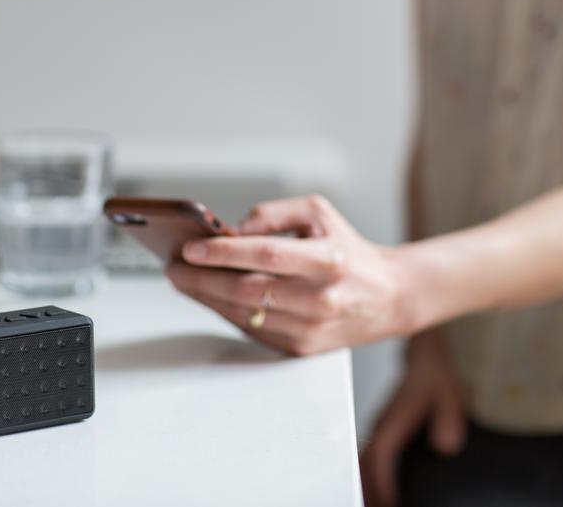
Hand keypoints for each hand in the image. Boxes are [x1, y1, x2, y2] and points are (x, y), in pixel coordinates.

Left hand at [165, 195, 415, 354]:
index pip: (266, 255)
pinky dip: (224, 312)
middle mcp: (320, 298)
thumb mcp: (318, 213)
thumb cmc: (347, 250)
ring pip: (243, 315)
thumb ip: (272, 214)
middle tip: (174, 267)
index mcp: (328, 260)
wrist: (388, 296)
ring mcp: (310, 329)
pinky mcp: (301, 349)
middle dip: (201, 279)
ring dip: (205, 297)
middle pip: (246, 291)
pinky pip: (251, 330)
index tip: (190, 248)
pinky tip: (208, 296)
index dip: (223, 252)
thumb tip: (231, 230)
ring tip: (183, 279)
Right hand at [360, 330, 466, 506]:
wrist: (426, 362)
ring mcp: (380, 430)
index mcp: (394, 420)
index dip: (382, 482)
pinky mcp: (383, 433)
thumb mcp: (450, 397)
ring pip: (364, 463)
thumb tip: (445, 445)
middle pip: (365, 465)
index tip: (389, 503)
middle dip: (368, 491)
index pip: (380, 456)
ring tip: (374, 505)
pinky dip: (371, 477)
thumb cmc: (436, 380)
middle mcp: (382, 427)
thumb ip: (449, 420)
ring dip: (367, 485)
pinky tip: (379, 492)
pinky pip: (370, 460)